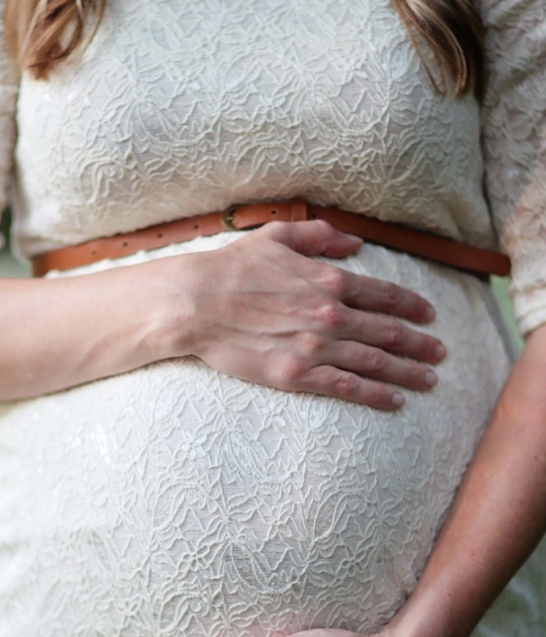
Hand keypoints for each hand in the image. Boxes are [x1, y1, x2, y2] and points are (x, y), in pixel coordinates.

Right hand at [177, 219, 445, 409]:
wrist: (197, 303)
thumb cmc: (231, 268)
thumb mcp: (277, 237)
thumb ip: (320, 236)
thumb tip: (355, 243)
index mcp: (328, 280)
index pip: (384, 295)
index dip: (412, 306)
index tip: (430, 316)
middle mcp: (331, 314)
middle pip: (389, 332)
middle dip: (420, 343)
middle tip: (441, 352)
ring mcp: (317, 347)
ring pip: (375, 362)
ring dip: (408, 372)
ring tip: (430, 380)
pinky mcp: (298, 375)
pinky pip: (347, 387)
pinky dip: (376, 394)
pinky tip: (395, 400)